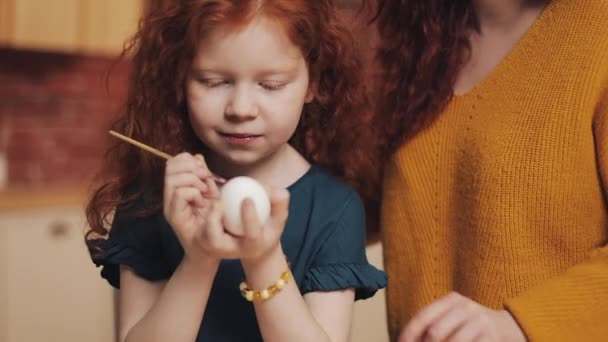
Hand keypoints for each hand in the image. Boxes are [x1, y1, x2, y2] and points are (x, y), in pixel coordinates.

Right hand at [163, 152, 219, 262]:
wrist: (210, 249)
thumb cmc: (213, 222)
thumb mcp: (211, 194)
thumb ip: (204, 176)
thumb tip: (198, 156)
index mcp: (176, 187)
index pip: (173, 162)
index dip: (188, 160)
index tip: (204, 171)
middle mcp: (169, 195)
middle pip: (170, 166)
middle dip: (192, 168)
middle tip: (206, 180)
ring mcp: (169, 206)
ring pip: (174, 178)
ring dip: (194, 181)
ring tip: (205, 192)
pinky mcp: (173, 217)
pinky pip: (180, 193)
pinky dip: (194, 193)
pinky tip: (202, 202)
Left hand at [198, 187, 290, 261]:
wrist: (254, 246)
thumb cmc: (268, 229)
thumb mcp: (278, 220)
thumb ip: (280, 204)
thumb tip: (278, 191)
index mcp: (253, 246)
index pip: (252, 236)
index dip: (249, 218)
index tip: (248, 199)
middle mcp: (232, 251)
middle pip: (216, 241)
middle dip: (214, 221)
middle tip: (219, 202)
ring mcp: (217, 248)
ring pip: (205, 236)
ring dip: (207, 216)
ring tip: (216, 199)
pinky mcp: (208, 240)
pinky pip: (202, 227)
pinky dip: (204, 213)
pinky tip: (209, 195)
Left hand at [399, 292, 525, 341]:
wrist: (511, 327)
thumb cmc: (471, 326)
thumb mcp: (453, 318)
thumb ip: (432, 326)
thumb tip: (406, 340)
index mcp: (452, 300)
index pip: (424, 316)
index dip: (409, 333)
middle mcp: (466, 307)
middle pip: (435, 332)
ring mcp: (481, 322)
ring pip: (452, 341)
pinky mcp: (492, 336)